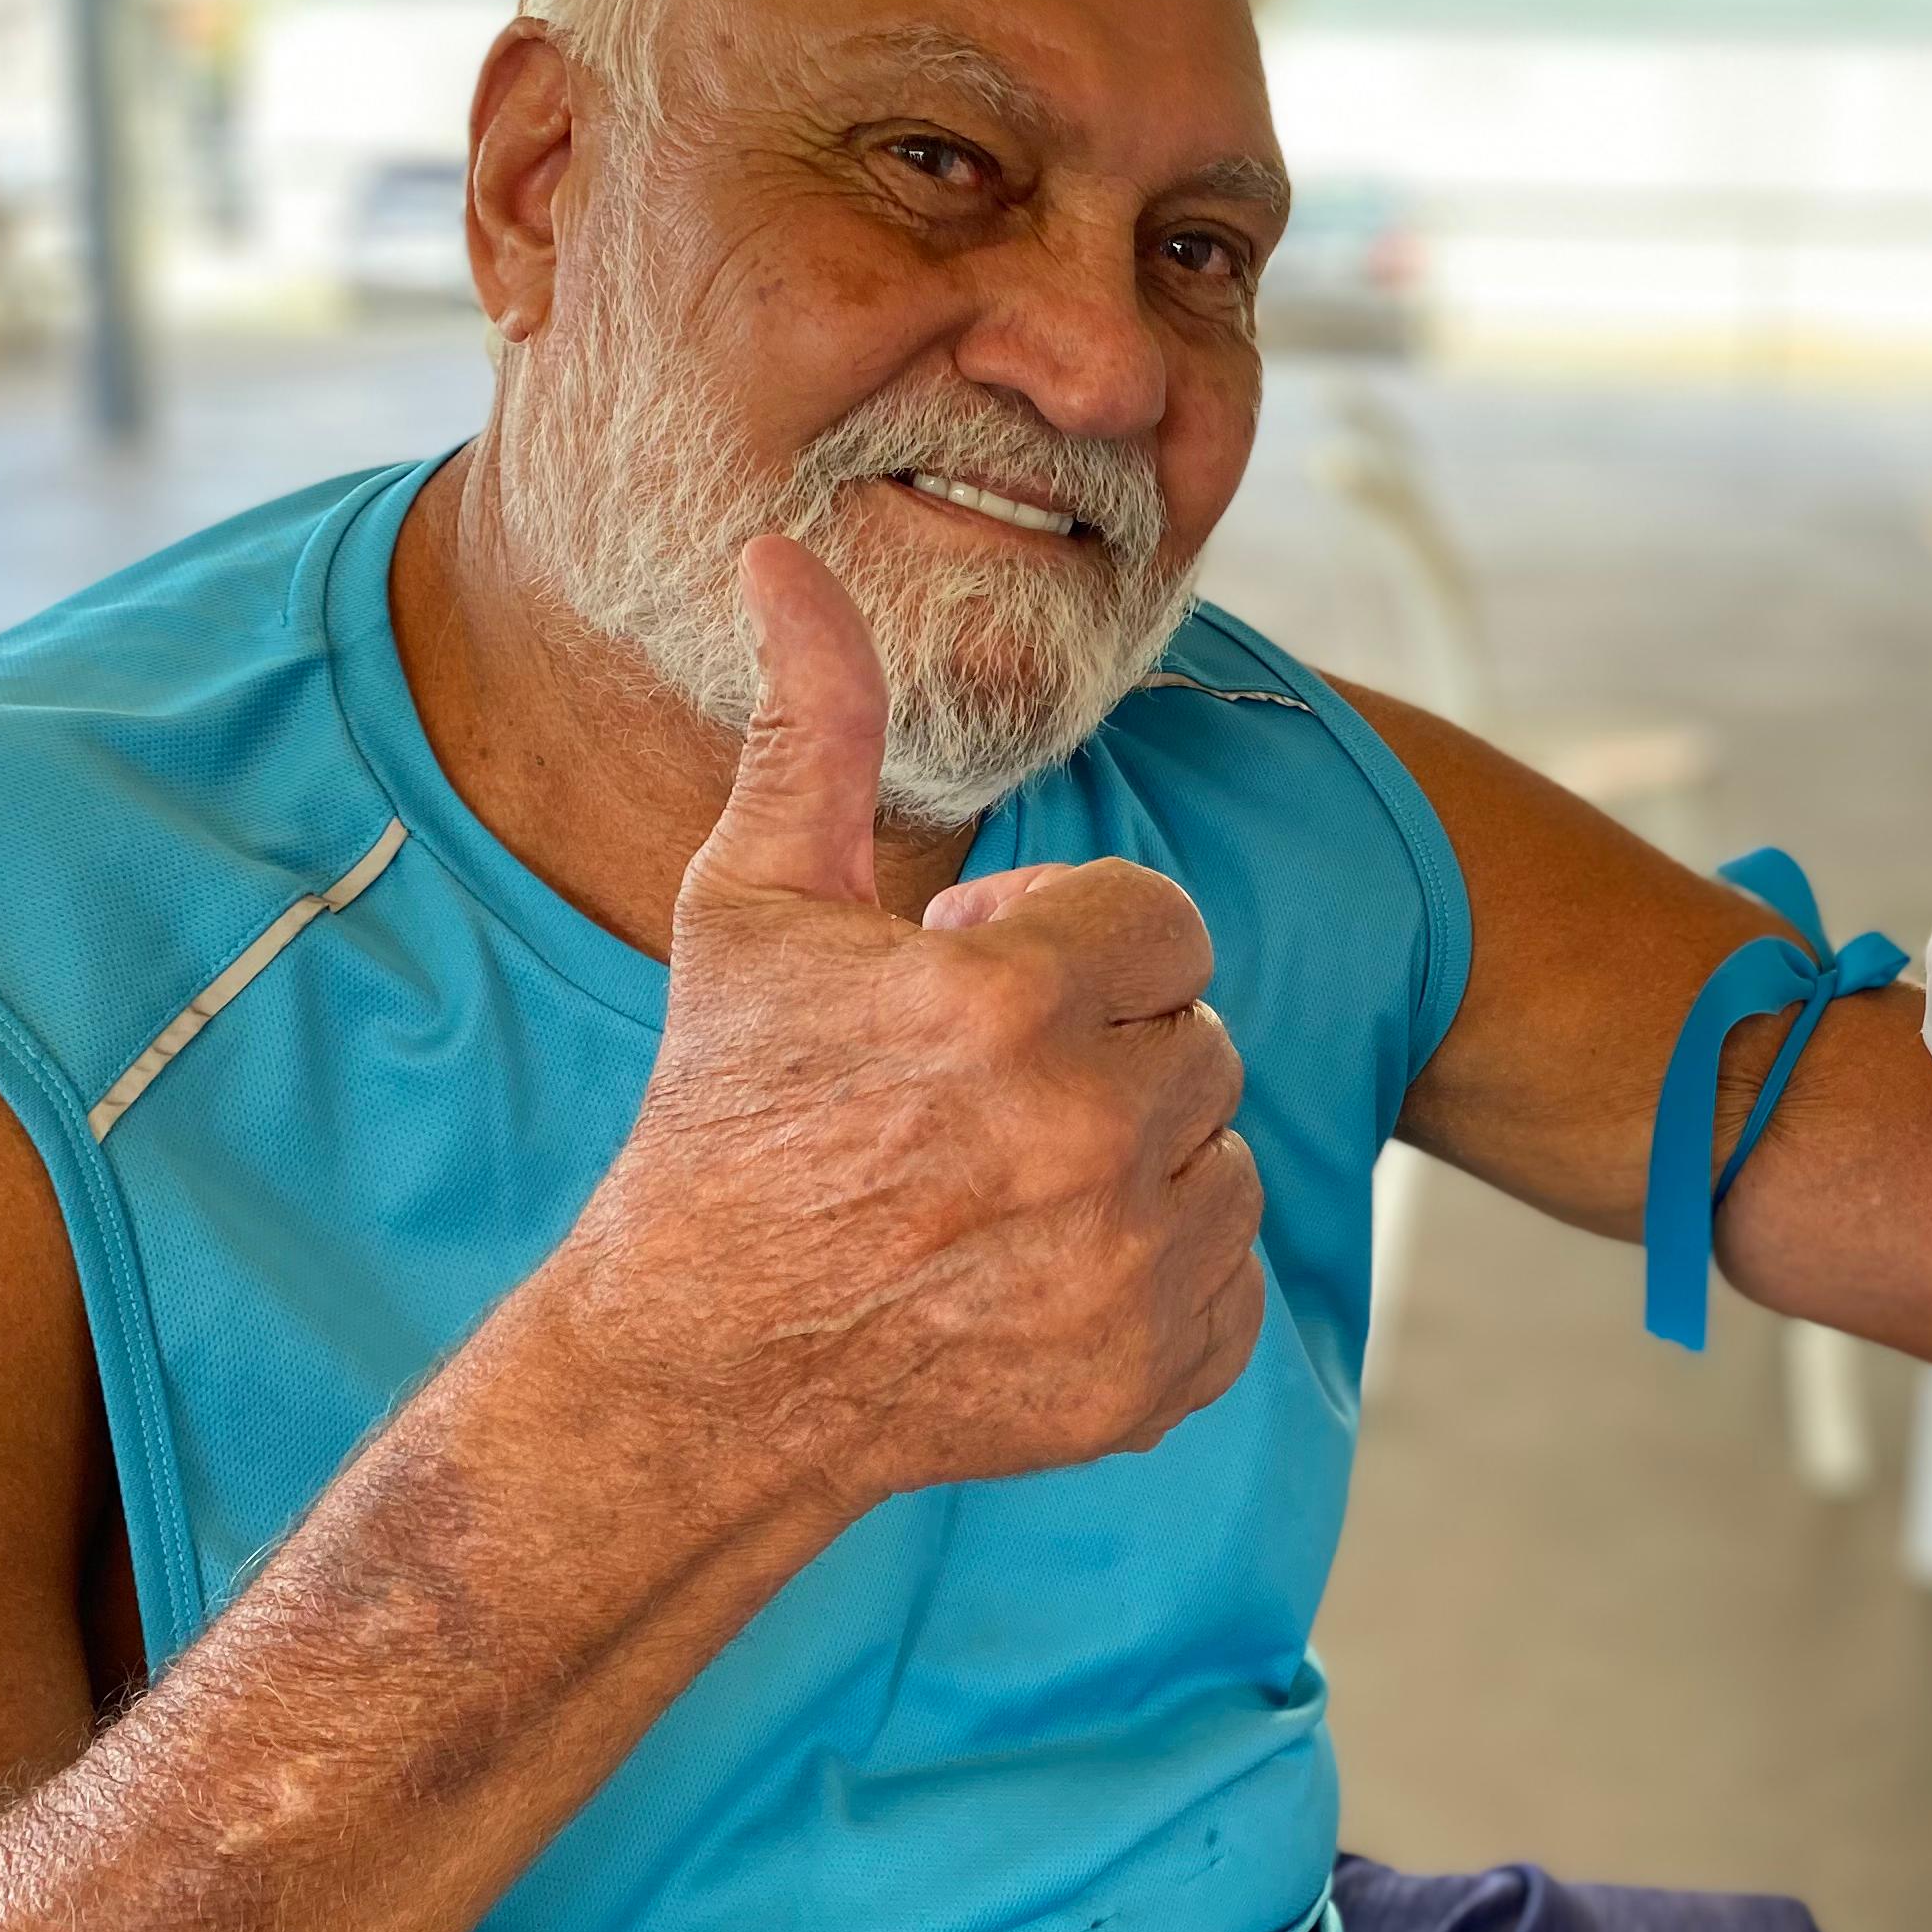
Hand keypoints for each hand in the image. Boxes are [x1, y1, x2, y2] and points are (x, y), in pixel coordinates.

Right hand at [546, 537, 1264, 1519]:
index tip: (977, 989)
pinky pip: (1231, 1273)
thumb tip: (784, 556)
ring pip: (1222, 1153)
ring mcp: (1123, 1268)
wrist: (700, 1368)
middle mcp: (1084, 1135)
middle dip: (1104, 1048)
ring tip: (1006, 1182)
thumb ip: (815, 726)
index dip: (1073, 948)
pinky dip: (1160, 1273)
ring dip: (1139, 1156)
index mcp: (1005, 1001)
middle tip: (977, 1098)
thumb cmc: (725, 1118)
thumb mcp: (754, 905)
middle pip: (1195, 1036)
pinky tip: (1038, 1269)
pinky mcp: (1148, 1375)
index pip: (1165, 923)